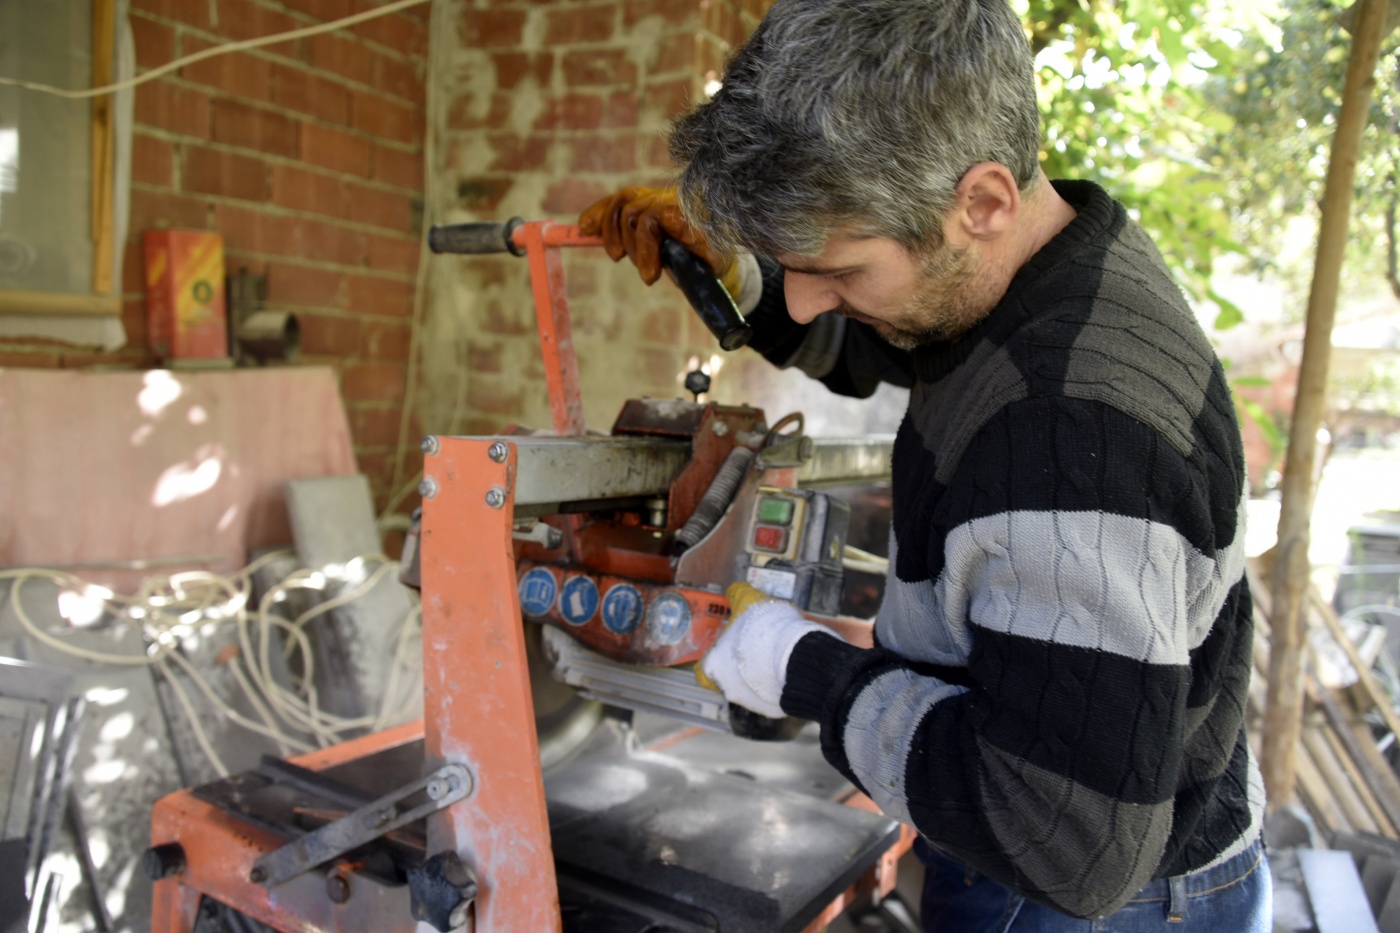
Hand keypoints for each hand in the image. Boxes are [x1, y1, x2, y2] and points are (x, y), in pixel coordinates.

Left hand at [578, 186, 735, 290]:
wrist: (725, 279)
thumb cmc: (690, 264)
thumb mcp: (654, 250)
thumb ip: (626, 235)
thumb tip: (585, 228)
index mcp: (663, 201)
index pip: (626, 195)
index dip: (602, 210)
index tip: (583, 228)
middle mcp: (672, 197)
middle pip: (627, 200)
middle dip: (614, 233)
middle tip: (619, 258)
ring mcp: (682, 204)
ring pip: (637, 212)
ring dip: (633, 248)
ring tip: (647, 272)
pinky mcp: (689, 217)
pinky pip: (653, 221)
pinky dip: (647, 250)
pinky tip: (653, 271)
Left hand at [696, 582, 826, 717]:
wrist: (798, 656)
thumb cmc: (766, 631)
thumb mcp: (749, 601)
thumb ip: (738, 595)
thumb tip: (734, 591)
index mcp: (714, 665)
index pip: (703, 669)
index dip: (712, 656)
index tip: (722, 646)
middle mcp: (729, 688)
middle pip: (728, 677)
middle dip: (740, 662)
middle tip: (753, 645)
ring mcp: (752, 700)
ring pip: (750, 685)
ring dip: (758, 671)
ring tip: (774, 651)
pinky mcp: (774, 706)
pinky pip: (771, 692)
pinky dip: (776, 680)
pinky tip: (786, 662)